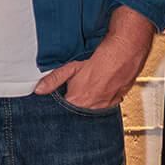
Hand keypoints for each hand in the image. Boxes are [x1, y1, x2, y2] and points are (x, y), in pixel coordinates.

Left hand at [35, 4, 153, 110]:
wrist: (125, 52)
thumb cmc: (101, 59)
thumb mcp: (71, 67)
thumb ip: (54, 80)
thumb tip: (39, 89)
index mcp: (78, 101)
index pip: (64, 111)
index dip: (61, 104)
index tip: (62, 96)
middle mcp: (92, 107)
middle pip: (78, 111)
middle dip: (75, 103)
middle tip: (76, 89)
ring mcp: (105, 105)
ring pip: (92, 109)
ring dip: (89, 102)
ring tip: (90, 87)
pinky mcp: (116, 101)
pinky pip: (105, 105)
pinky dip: (101, 99)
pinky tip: (101, 88)